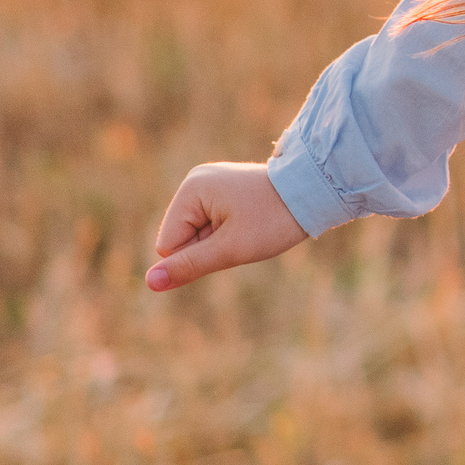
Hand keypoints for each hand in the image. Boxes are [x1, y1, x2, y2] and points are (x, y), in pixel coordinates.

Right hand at [147, 162, 308, 290]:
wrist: (315, 193)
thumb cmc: (273, 220)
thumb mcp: (229, 250)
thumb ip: (188, 266)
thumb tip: (149, 282)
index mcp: (191, 189)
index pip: (168, 245)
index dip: (197, 255)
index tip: (232, 237)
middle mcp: (196, 181)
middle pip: (181, 239)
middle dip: (209, 246)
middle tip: (244, 232)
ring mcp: (210, 184)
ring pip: (197, 235)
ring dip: (220, 241)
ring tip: (249, 226)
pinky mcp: (223, 191)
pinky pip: (212, 225)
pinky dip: (229, 232)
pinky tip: (250, 221)